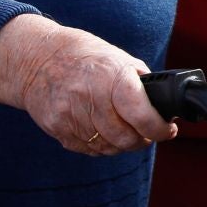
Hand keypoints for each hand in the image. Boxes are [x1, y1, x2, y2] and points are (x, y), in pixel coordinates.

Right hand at [0, 16, 176, 155]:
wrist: (38, 59)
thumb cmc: (87, 57)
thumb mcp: (121, 60)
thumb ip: (143, 84)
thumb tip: (165, 107)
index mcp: (113, 78)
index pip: (142, 116)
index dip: (159, 129)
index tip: (168, 130)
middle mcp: (90, 97)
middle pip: (126, 138)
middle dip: (143, 140)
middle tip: (148, 133)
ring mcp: (71, 115)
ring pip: (108, 147)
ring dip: (122, 145)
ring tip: (127, 133)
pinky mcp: (57, 128)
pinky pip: (88, 149)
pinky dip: (102, 146)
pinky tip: (104, 133)